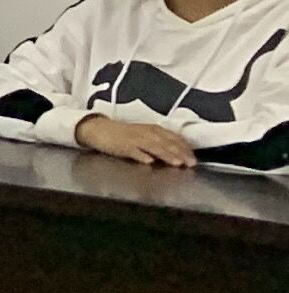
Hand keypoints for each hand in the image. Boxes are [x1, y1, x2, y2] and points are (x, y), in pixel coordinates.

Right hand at [74, 113, 204, 168]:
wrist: (98, 129)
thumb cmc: (123, 134)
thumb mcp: (144, 135)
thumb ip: (159, 143)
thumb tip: (177, 153)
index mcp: (154, 130)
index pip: (174, 138)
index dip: (185, 149)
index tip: (193, 159)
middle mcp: (146, 132)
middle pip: (166, 143)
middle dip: (180, 153)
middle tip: (190, 163)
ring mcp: (134, 139)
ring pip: (153, 146)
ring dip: (166, 154)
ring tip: (176, 163)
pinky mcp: (121, 145)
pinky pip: (133, 151)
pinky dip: (141, 156)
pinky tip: (148, 162)